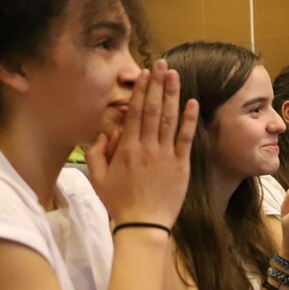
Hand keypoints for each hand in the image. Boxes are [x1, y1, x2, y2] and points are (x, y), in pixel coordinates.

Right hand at [86, 60, 197, 228]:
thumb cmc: (119, 203)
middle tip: (161, 64)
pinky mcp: (181, 165)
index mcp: (126, 148)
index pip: (134, 112)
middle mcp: (147, 147)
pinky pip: (185, 138)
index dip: (140, 91)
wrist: (143, 225)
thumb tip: (106, 132)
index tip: (145, 74)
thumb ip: (96, 152)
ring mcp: (166, 155)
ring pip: (169, 118)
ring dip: (172, 94)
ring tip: (175, 75)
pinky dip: (189, 119)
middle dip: (157, 84)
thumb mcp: (97, 178)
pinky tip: (192, 102)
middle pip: (153, 109)